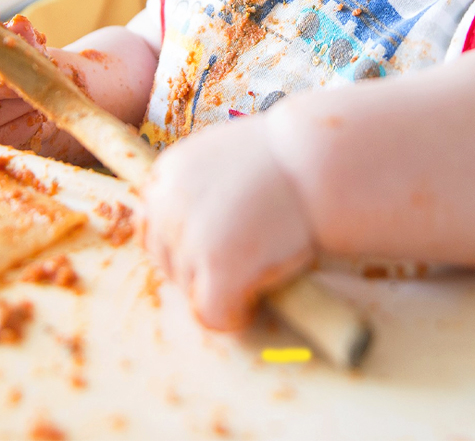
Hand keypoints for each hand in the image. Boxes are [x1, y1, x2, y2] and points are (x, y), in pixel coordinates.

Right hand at [0, 7, 91, 163]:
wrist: (40, 96)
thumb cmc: (26, 66)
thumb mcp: (25, 45)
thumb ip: (20, 34)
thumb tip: (19, 24)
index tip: (16, 50)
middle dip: (7, 82)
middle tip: (33, 77)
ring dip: (18, 104)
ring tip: (39, 95)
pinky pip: (0, 135)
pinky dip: (23, 124)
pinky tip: (38, 113)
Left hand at [141, 115, 315, 330]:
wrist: (322, 162)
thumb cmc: (285, 160)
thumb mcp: (224, 158)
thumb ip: (197, 189)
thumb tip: (189, 231)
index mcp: (167, 174)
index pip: (153, 228)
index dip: (189, 241)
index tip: (221, 240)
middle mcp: (168, 205)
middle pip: (168, 263)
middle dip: (201, 268)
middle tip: (246, 254)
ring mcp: (191, 238)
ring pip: (191, 291)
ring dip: (223, 287)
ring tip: (260, 264)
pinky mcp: (219, 269)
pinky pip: (212, 314)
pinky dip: (234, 314)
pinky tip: (258, 299)